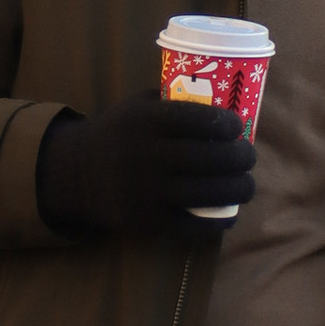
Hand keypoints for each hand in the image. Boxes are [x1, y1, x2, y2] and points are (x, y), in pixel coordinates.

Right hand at [36, 91, 257, 238]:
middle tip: (250, 157)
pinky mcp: (146, 223)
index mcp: (144, 123)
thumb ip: (173, 101)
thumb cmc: (118, 134)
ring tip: (247, 185)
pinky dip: (216, 222)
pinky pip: (190, 226)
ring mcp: (145, 193)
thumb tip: (225, 99)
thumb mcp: (137, 107)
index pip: (195, 119)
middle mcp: (145, 157)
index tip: (238, 127)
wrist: (74, 174)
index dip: (224, 123)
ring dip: (237, 190)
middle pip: (207, 158)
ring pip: (205, 193)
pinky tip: (228, 214)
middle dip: (240, 158)